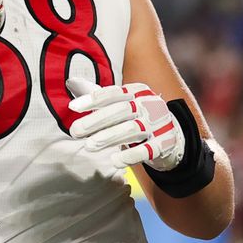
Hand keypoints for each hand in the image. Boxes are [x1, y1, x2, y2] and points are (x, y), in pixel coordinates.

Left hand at [67, 79, 185, 171]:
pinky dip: (130, 155)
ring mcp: (159, 124)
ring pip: (132, 129)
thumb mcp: (121, 104)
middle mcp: (149, 104)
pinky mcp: (165, 143)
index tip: (73, 108)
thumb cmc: (138, 118)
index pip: (113, 93)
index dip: (93, 99)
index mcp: (137, 91)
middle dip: (96, 121)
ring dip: (108, 137)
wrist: (171, 136)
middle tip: (75, 131)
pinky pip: (148, 149)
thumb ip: (98, 96)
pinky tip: (115, 160)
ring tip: (89, 146)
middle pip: (121, 110)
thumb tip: (71, 82)